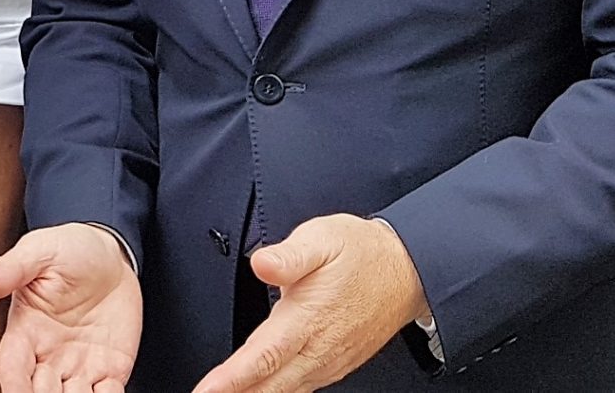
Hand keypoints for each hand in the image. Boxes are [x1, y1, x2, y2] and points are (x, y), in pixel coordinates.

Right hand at [0, 224, 140, 392]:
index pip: (12, 367)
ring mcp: (79, 366)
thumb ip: (11, 269)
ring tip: (82, 391)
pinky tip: (109, 390)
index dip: (14, 385)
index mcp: (26, 331)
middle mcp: (49, 356)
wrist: (111, 255)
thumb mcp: (39, 251)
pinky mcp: (110, 370)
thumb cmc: (70, 249)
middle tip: (56, 390)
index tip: (17, 392)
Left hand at [191, 215, 427, 392]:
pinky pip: (302, 388)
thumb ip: (290, 255)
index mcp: (309, 317)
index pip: (264, 356)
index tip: (207, 390)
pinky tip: (262, 392)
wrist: (407, 269)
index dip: (232, 378)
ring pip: (286, 391)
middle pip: (271, 385)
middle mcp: (319, 347)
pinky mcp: (336, 364)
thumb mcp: (322, 238)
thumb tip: (262, 263)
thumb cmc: (362, 253)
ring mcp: (329, 360)